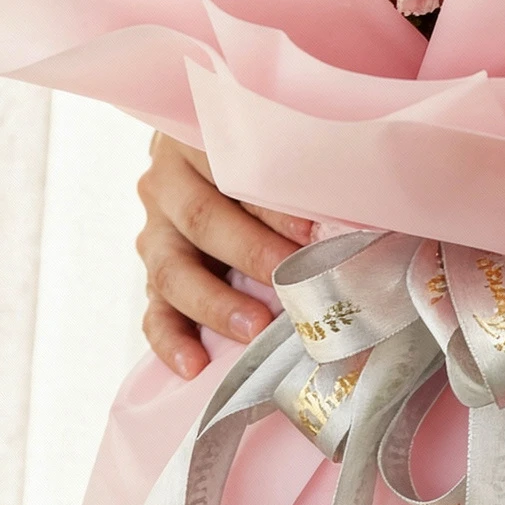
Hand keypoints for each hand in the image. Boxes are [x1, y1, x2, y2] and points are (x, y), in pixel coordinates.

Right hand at [137, 134, 313, 377]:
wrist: (209, 153)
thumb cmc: (258, 150)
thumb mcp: (273, 145)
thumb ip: (298, 174)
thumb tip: (350, 217)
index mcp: (196, 139)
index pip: (230, 171)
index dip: (272, 206)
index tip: (313, 233)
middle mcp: (167, 182)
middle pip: (202, 220)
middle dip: (251, 254)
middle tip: (293, 282)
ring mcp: (155, 230)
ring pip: (172, 270)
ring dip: (216, 303)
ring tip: (255, 329)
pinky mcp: (154, 273)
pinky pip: (154, 310)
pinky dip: (172, 340)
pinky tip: (193, 365)